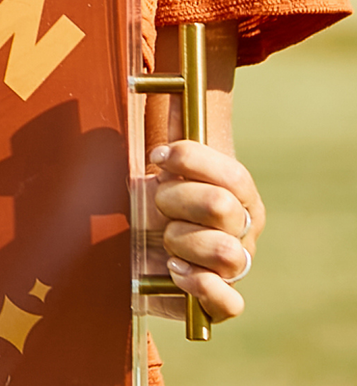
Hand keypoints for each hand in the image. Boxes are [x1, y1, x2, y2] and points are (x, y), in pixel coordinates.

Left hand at [148, 140, 263, 323]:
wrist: (140, 249)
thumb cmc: (151, 200)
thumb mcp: (154, 164)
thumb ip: (163, 130)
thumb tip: (146, 82)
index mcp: (240, 191)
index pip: (229, 172)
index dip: (190, 161)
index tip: (157, 159)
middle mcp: (245, 229)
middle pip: (221, 207)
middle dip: (175, 202)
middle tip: (156, 205)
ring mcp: (236, 266)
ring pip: (222, 252)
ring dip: (179, 242)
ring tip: (163, 241)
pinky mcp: (220, 303)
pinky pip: (229, 303)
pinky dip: (200, 286)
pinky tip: (175, 270)